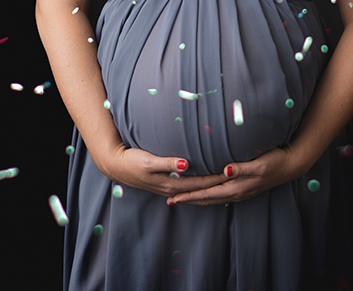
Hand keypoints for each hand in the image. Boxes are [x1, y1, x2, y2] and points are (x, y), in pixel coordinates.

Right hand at [94, 144, 231, 199]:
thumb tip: (186, 164)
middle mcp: (172, 189)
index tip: (232, 174)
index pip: (201, 183)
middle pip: (201, 189)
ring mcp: (169, 188)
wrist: (116, 165)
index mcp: (171, 183)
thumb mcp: (149, 161)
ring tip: (226, 185)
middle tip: (237, 180)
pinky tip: (204, 184)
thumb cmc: (132, 161)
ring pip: (195, 191)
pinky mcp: (165, 184)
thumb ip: (168, 163)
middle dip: (218, 186)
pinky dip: (199, 187)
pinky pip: (188, 188)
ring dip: (210, 189)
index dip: (217, 179)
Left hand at [166, 147, 303, 206]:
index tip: (174, 198)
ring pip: (212, 199)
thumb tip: (225, 170)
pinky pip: (219, 195)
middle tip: (170, 201)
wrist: (289, 166)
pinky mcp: (242, 188)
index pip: (207, 193)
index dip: (190, 196)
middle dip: (188, 200)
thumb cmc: (274, 162)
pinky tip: (204, 193)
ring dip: (196, 199)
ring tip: (182, 199)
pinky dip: (207, 195)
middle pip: (207, 199)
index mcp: (236, 187)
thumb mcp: (258, 164)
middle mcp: (236, 193)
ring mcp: (239, 192)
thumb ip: (241, 168)